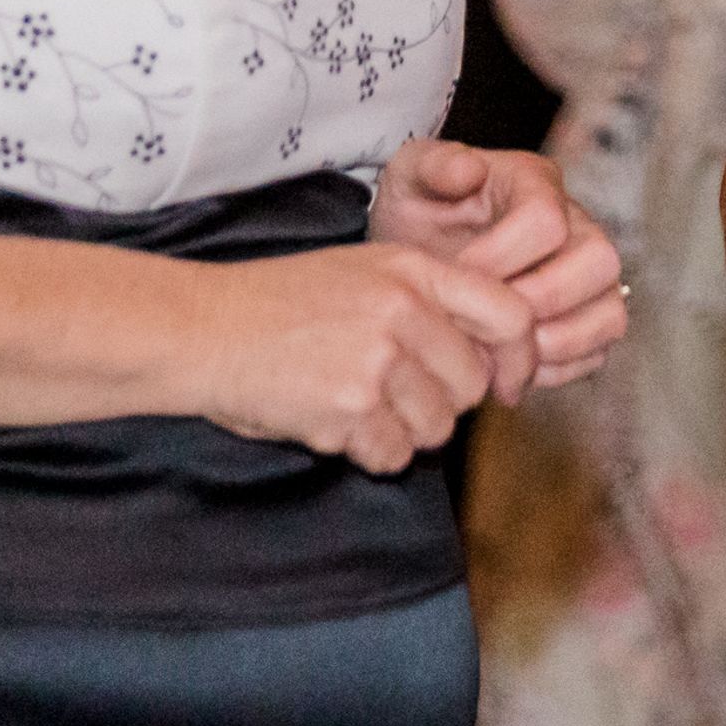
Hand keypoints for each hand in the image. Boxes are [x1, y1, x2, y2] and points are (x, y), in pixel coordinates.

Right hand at [198, 240, 539, 475]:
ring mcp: (377, 360)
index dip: (520, 358)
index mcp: (415, 270)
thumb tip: (491, 357)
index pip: (510, 315)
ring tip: (358, 403)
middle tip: (397, 392)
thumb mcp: (367, 270)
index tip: (508, 383)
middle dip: (444, 401)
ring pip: (436, 428)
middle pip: (473, 385)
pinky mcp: (348, 409)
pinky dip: (369, 452)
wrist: (205, 328)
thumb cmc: (285, 301)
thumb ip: (432, 300)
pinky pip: (393, 455)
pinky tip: (335, 422)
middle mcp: (404, 310)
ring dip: (404, 430)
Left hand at [371, 139, 628, 390]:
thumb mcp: (409, 176)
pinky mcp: (587, 316)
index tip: (454, 280)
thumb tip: (470, 169)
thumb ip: (433, 164)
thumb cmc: (419, 210)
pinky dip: (557, 368)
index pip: (547, 220)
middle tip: (484, 321)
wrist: (420, 248)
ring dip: (553, 342)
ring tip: (498, 352)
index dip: (500, 259)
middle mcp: (577, 223)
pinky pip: (598, 351)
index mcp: (535, 181)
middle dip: (537, 301)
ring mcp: (587, 273)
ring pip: (609, 311)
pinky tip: (509, 366)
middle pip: (599, 261)